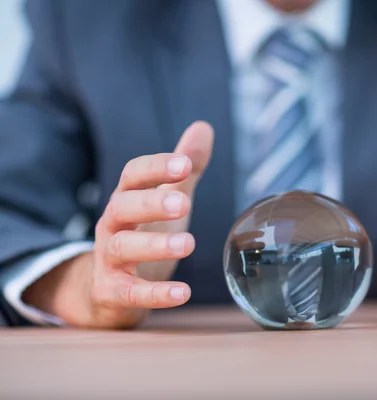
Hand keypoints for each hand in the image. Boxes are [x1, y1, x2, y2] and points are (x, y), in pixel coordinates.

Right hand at [23, 122, 213, 327]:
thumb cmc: (142, 234)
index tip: (184, 164)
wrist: (107, 288)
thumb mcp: (165, 199)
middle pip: (122, 207)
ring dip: (155, 245)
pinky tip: (184, 293)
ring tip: (188, 243)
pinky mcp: (111, 292)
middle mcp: (112, 225)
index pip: (133, 175)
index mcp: (127, 199)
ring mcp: (108, 259)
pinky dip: (155, 294)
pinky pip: (129, 293)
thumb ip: (184, 169)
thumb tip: (204, 126)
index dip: (156, 167)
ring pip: (122, 247)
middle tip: (184, 203)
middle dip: (151, 203)